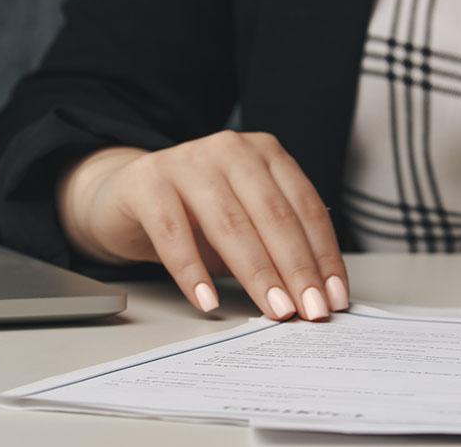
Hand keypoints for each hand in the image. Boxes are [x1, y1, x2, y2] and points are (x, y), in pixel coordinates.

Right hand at [56, 131, 348, 320]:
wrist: (125, 193)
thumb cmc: (196, 212)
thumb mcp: (246, 216)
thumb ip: (278, 241)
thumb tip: (317, 290)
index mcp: (267, 153)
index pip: (306, 207)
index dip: (324, 254)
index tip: (335, 296)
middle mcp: (232, 150)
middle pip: (274, 216)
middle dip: (298, 269)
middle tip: (311, 310)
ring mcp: (189, 161)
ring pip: (232, 225)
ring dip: (258, 274)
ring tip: (275, 310)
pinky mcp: (149, 182)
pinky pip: (175, 233)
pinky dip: (193, 272)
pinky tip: (207, 301)